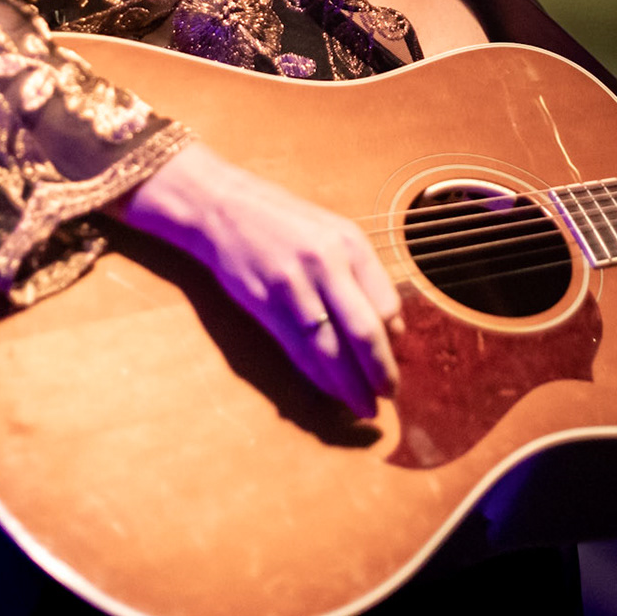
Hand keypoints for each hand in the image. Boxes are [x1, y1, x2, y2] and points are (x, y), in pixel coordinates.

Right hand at [118, 141, 402, 417]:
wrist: (221, 208)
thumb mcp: (334, 234)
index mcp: (350, 244)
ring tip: (364, 407)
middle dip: (380, 371)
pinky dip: (317, 376)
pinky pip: (297, 349)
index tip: (396, 361)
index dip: (394, 340)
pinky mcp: (263, 303)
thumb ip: (364, 277)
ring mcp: (293, 284)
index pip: (387, 304)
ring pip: (329, 348)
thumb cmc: (284, 223)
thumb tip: (394, 329)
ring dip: (349, 385)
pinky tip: (330, 391)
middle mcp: (326, 263)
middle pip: (363, 331)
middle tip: (389, 396)